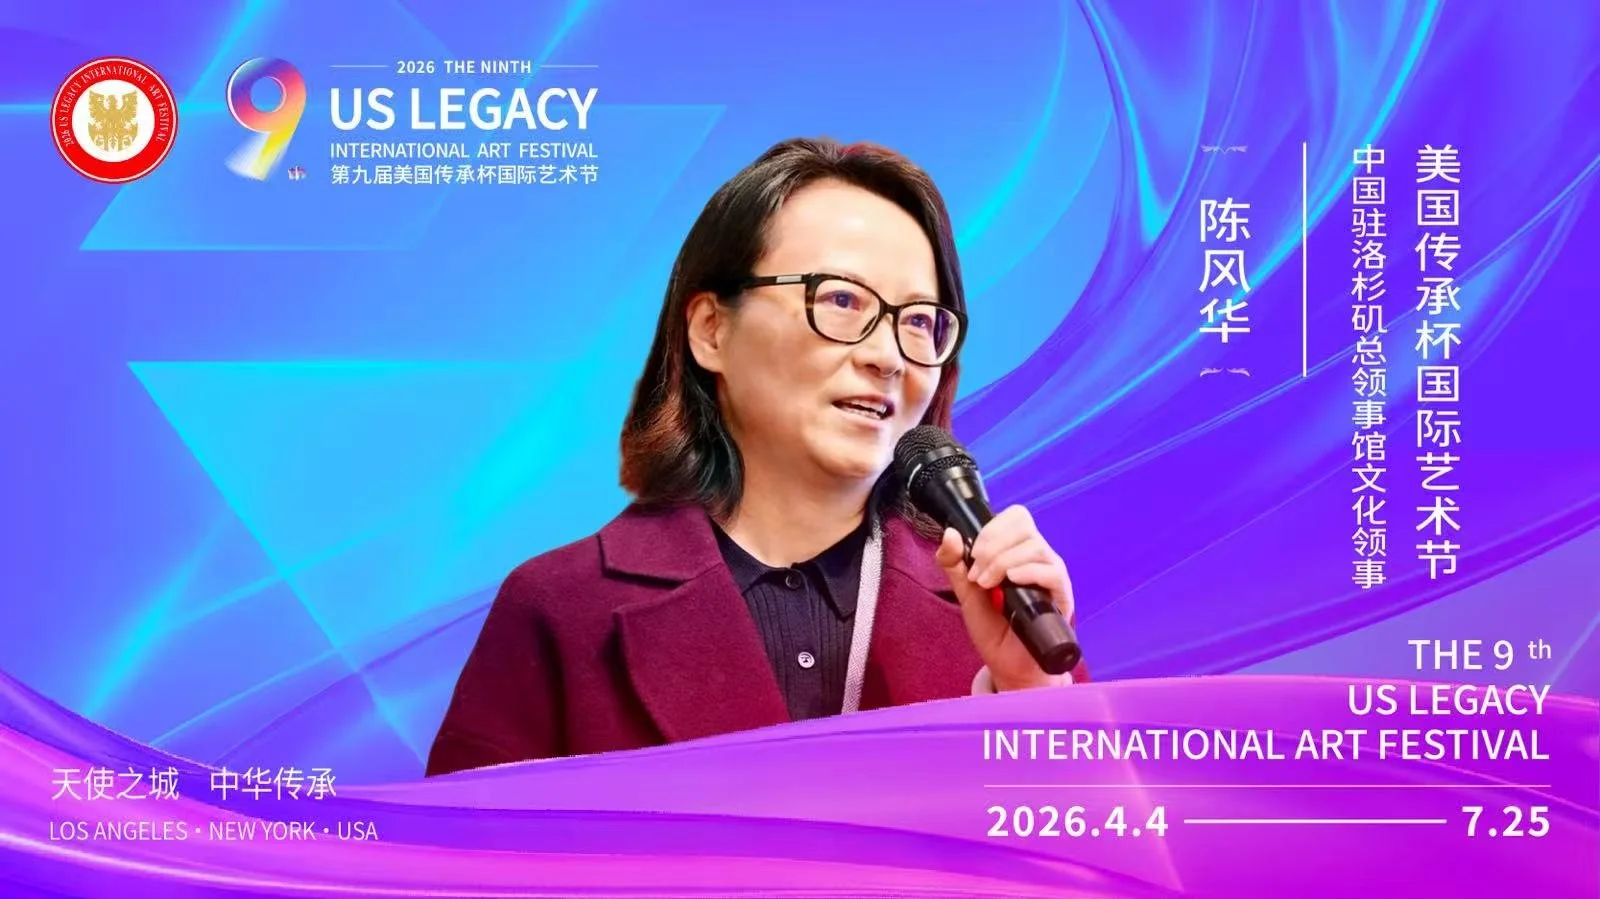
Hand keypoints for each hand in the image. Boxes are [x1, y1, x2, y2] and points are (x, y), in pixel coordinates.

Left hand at [934, 505, 1074, 691]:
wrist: (1007, 662)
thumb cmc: (992, 626)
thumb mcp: (966, 592)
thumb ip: (954, 564)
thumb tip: (951, 533)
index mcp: (1017, 550)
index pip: (1015, 516)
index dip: (992, 529)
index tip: (973, 556)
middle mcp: (1038, 556)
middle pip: (1024, 525)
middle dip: (993, 546)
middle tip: (978, 575)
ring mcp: (1051, 574)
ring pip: (1035, 546)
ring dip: (1003, 562)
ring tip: (989, 585)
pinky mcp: (1062, 595)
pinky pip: (1052, 571)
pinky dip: (1028, 572)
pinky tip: (1011, 582)